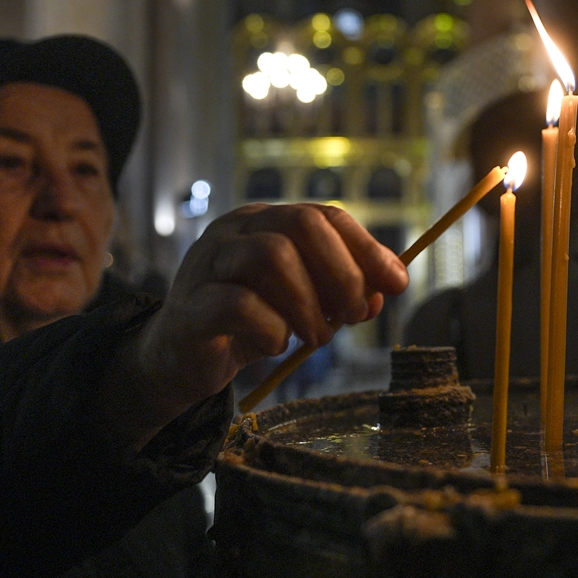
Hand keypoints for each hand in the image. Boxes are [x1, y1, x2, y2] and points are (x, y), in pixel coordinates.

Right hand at [110, 204, 407, 439]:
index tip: (397, 283)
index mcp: (264, 222)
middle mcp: (234, 231)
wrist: (180, 361)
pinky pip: (239, 304)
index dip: (367, 248)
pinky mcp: (190, 306)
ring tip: (317, 338)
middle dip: (342, 272)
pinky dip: (272, 328)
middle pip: (300, 225)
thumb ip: (342, 292)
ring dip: (310, 303)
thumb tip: (389, 287)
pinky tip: (277, 344)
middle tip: (355, 315)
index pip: (323, 216)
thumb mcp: (303, 305)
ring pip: (272, 256)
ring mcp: (207, 263)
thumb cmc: (246, 325)